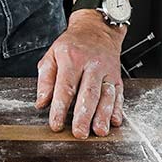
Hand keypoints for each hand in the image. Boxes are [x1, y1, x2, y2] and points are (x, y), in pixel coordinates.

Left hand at [35, 10, 124, 138]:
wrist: (97, 29)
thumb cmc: (72, 44)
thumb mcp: (52, 55)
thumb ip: (45, 79)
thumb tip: (41, 102)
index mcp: (72, 59)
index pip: (65, 87)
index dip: (60, 108)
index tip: (56, 124)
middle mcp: (92, 65)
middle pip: (88, 93)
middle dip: (84, 116)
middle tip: (79, 133)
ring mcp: (107, 71)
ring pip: (106, 95)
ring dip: (103, 115)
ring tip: (99, 131)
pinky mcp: (117, 76)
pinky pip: (119, 93)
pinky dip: (118, 109)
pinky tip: (115, 121)